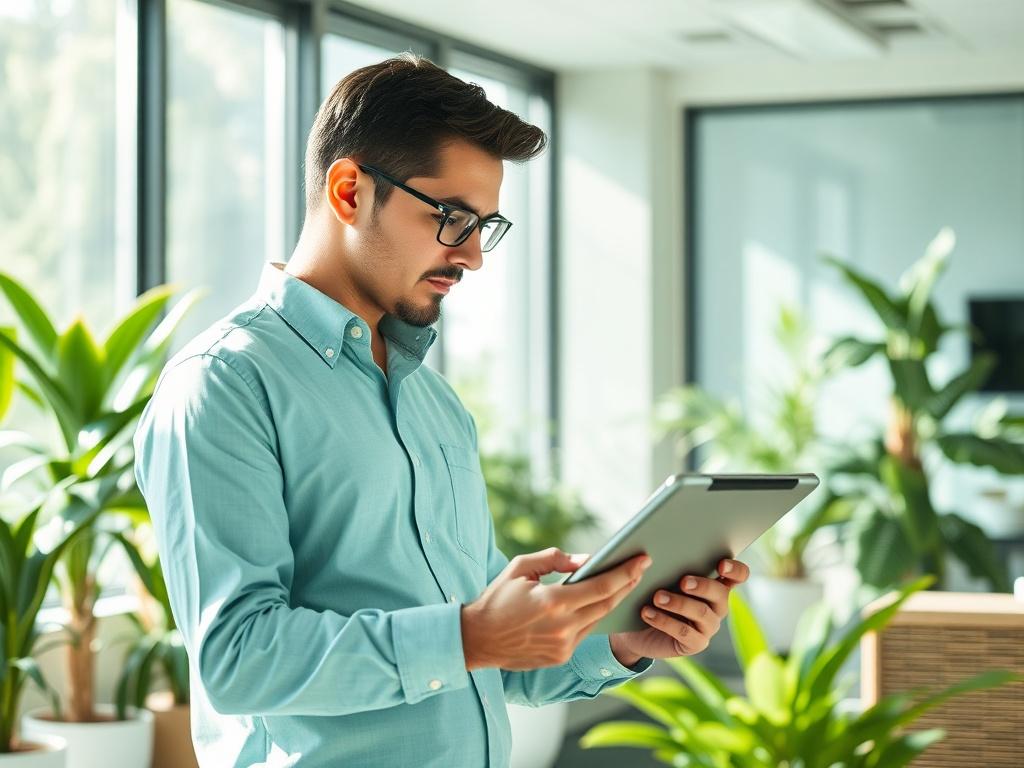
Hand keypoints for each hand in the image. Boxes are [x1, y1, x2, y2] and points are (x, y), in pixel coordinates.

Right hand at [460, 547, 650, 670]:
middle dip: (627, 584)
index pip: (601, 586)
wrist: (477, 639)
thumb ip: (555, 559)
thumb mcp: (521, 568)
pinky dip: (594, 616)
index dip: (625, 572)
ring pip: (599, 620)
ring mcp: (563, 646)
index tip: (642, 560)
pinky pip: (584, 633)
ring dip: (613, 601)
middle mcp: (562, 627)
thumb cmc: (497, 598)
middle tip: (641, 567)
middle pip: (607, 604)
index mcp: (553, 602)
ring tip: (625, 583)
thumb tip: (586, 560)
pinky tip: (600, 603)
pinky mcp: (560, 657)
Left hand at [609, 558, 749, 666]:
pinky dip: (665, 621)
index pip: (738, 575)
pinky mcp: (695, 643)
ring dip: (679, 603)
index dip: (735, 569)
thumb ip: (663, 566)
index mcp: (714, 584)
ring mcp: (708, 626)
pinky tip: (648, 613)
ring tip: (657, 597)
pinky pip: (685, 632)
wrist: (636, 629)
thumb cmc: (651, 595)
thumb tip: (652, 554)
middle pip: (721, 593)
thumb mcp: (657, 578)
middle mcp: (716, 605)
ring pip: (702, 612)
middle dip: (703, 586)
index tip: (721, 565)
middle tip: (683, 582)